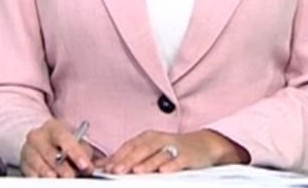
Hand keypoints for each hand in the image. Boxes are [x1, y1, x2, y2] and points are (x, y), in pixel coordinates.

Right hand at [20, 118, 94, 177]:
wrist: (41, 142)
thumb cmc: (63, 142)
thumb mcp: (76, 142)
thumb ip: (87, 153)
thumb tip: (102, 164)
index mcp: (54, 127)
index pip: (64, 137)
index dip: (75, 152)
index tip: (85, 165)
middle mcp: (38, 136)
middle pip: (51, 154)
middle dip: (65, 169)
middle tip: (74, 177)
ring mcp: (28, 150)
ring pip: (40, 166)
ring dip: (53, 176)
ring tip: (61, 180)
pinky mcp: (23, 165)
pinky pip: (32, 175)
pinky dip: (42, 179)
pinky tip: (50, 181)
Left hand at [104, 129, 248, 174]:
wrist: (203, 145)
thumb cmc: (172, 149)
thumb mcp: (150, 150)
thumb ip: (130, 157)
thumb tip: (104, 164)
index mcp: (148, 137)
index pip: (130, 146)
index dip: (117, 156)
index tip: (105, 168)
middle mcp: (160, 139)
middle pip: (142, 149)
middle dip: (128, 160)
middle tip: (116, 171)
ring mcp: (174, 146)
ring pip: (158, 154)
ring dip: (147, 163)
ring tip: (136, 171)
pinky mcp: (188, 155)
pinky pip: (178, 160)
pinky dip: (171, 165)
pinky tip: (164, 171)